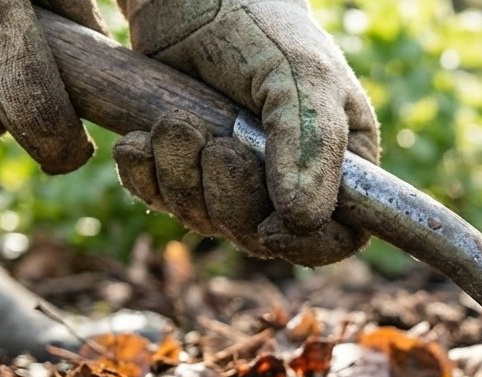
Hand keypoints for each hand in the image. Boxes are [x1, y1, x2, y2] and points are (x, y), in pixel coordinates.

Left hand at [113, 0, 380, 265]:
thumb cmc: (260, 25)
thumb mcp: (301, 76)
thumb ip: (310, 145)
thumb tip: (301, 220)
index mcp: (338, 164)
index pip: (337, 237)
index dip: (306, 245)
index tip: (271, 227)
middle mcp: (288, 180)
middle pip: (262, 238)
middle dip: (229, 199)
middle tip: (215, 144)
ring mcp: (230, 177)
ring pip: (206, 222)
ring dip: (182, 177)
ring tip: (178, 122)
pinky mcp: (179, 167)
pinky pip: (158, 200)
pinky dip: (145, 175)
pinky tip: (142, 136)